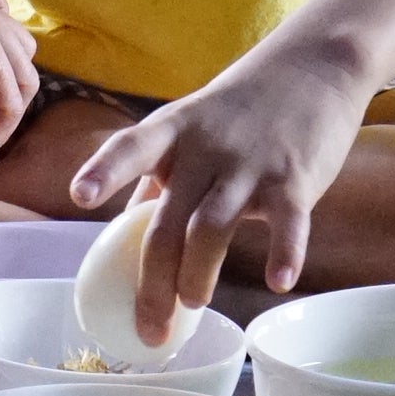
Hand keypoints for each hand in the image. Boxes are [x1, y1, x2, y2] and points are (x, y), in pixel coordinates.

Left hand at [73, 45, 368, 342]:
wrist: (314, 66)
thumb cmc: (243, 105)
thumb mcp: (191, 123)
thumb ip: (160, 170)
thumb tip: (127, 221)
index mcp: (172, 132)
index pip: (130, 148)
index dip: (104, 171)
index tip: (79, 195)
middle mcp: (205, 147)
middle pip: (167, 221)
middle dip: (153, 282)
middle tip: (149, 329)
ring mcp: (249, 164)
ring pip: (212, 229)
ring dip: (197, 276)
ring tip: (192, 305)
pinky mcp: (294, 178)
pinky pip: (286, 223)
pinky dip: (282, 253)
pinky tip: (277, 282)